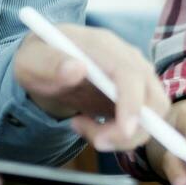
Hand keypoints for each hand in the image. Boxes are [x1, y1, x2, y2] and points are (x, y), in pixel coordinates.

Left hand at [11, 23, 169, 152]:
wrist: (46, 65)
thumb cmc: (40, 60)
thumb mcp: (31, 60)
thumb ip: (50, 63)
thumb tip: (76, 69)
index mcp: (104, 45)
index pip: (131, 74)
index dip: (133, 103)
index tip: (124, 131)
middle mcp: (129, 60)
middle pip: (154, 100)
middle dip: (132, 130)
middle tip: (94, 139)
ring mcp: (136, 79)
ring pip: (152, 118)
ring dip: (121, 136)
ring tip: (81, 126)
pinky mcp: (135, 98)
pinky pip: (140, 124)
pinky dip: (119, 136)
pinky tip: (90, 125)